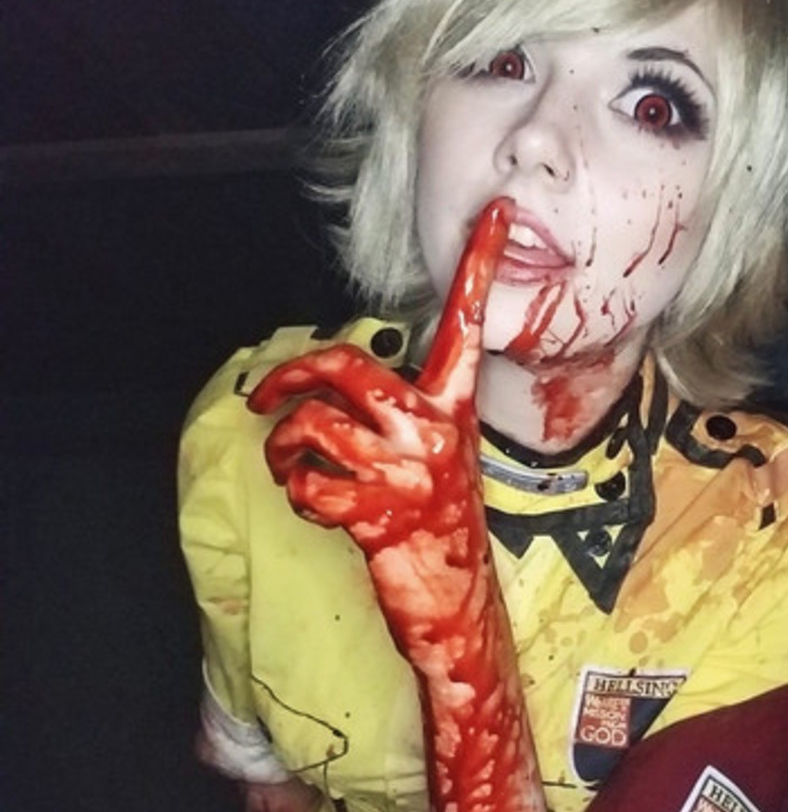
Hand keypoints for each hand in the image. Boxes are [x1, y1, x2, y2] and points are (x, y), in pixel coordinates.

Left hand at [247, 199, 513, 556]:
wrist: (457, 600)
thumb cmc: (442, 523)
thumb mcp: (441, 454)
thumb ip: (410, 411)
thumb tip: (350, 384)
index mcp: (454, 408)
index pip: (467, 324)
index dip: (480, 265)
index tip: (499, 212)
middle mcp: (433, 430)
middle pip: (345, 365)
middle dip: (289, 375)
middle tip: (265, 394)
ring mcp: (406, 472)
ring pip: (313, 425)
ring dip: (283, 447)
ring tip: (291, 465)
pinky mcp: (377, 515)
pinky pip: (308, 484)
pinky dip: (296, 493)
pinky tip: (314, 504)